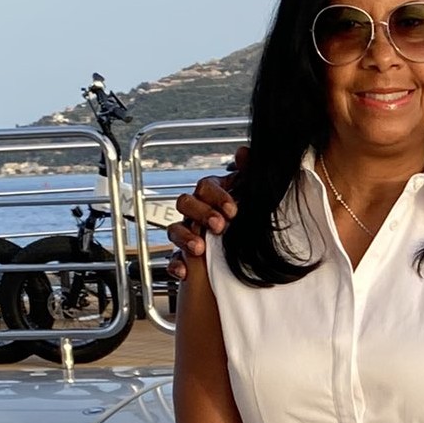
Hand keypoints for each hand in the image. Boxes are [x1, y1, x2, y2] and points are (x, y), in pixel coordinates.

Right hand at [166, 146, 246, 279]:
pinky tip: (185, 270)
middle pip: (185, 203)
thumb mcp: (251, 195)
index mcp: (213, 195)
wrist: (250, 254)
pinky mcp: (185, 256)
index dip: (217, 196)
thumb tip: (244, 151)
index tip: (233, 210)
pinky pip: (172, 259)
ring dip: (186, 237)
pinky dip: (176, 264)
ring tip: (200, 249)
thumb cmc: (247, 217)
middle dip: (201, 213)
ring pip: (175, 229)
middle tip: (219, 226)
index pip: (206, 186)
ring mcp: (189, 232)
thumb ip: (248, 172)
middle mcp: (198, 211)